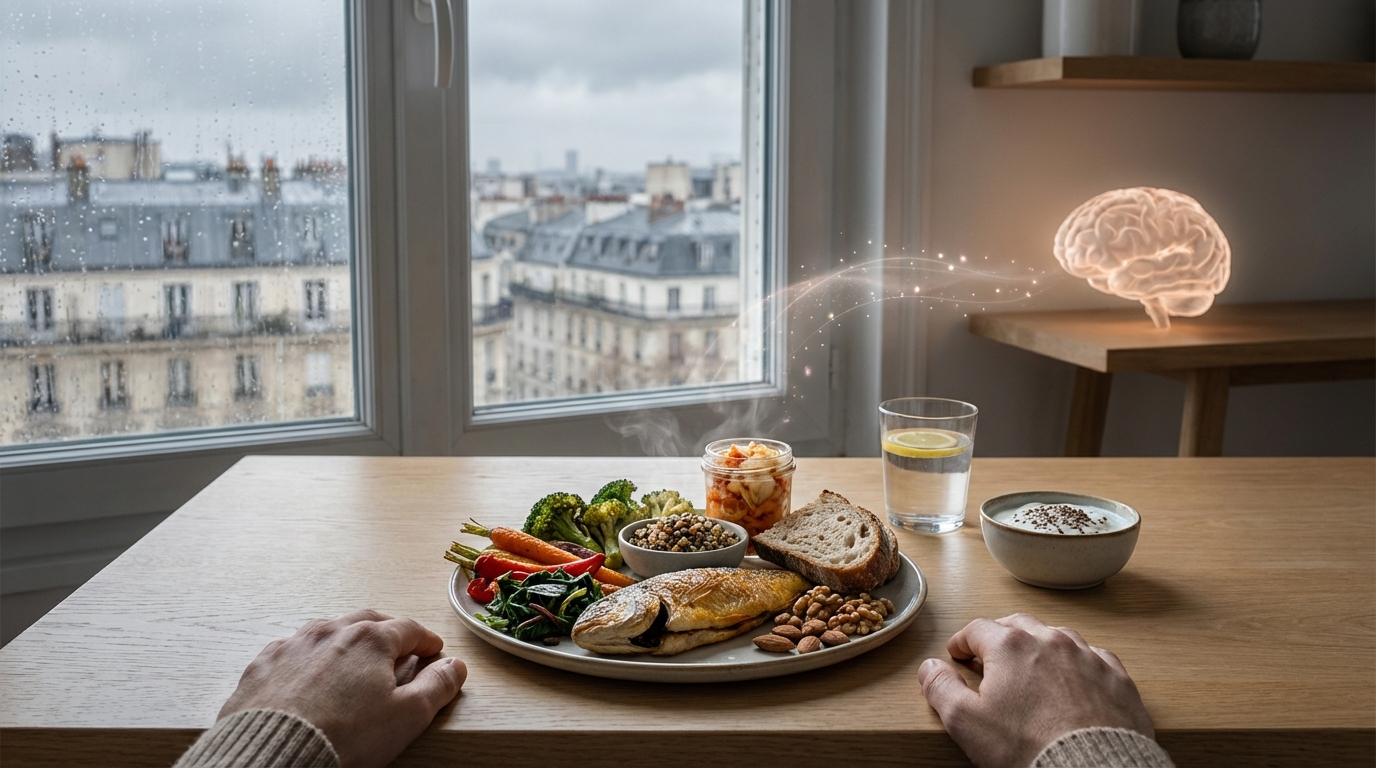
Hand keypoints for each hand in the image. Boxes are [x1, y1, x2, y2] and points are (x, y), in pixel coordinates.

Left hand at [219, 610, 466, 767]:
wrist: (272, 757)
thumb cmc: (343, 738)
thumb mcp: (407, 716)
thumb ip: (437, 687)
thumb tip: (455, 666)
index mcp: (371, 639)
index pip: (409, 629)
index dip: (426, 639)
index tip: (433, 648)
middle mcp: (332, 631)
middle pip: (369, 620)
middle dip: (388, 631)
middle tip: (399, 645)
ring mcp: (294, 645)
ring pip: (328, 630)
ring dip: (347, 638)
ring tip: (354, 655)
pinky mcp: (264, 665)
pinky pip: (293, 649)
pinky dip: (308, 655)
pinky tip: (309, 671)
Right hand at [918, 613, 1152, 767]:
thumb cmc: (1030, 747)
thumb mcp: (966, 722)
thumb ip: (941, 688)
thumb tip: (930, 668)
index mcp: (1009, 646)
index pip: (976, 629)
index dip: (962, 641)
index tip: (957, 653)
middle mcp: (1049, 640)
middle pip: (1017, 624)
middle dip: (999, 635)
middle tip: (990, 654)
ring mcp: (1086, 656)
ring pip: (1057, 636)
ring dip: (1040, 646)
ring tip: (1032, 666)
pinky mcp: (1115, 677)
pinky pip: (1093, 657)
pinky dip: (1078, 664)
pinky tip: (1074, 680)